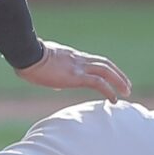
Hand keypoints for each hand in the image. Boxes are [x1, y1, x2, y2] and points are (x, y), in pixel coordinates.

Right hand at [15, 40, 131, 100]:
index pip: (93, 60)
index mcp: (71, 56)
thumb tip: (54, 82)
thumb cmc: (27, 59)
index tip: (111, 77)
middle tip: (127, 85)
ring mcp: (78, 66)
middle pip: (104, 63)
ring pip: (106, 71)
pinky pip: (98, 83)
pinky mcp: (76, 76)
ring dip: (119, 81)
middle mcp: (78, 59)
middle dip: (118, 74)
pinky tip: (114, 100)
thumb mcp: (43, 64)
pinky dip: (109, 91)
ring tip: (127, 92)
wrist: (26, 54)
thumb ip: (53, 72)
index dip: (105, 68)